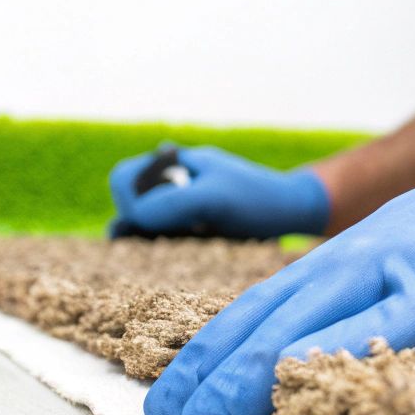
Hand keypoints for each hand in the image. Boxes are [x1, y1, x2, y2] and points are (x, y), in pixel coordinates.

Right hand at [107, 146, 329, 239]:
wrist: (291, 212)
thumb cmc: (256, 199)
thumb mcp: (216, 198)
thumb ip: (173, 204)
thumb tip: (132, 219)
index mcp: (170, 163)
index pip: (122, 180)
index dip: (131, 203)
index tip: (158, 220)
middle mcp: (168, 183)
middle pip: (128, 205)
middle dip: (142, 225)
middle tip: (179, 235)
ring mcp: (176, 206)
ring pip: (141, 228)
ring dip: (155, 242)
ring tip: (190, 244)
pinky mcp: (188, 230)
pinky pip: (160, 242)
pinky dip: (167, 251)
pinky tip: (194, 252)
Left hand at [143, 114, 414, 414]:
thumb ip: (408, 301)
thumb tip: (371, 353)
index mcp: (373, 248)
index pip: (275, 301)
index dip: (217, 346)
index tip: (174, 391)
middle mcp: (378, 247)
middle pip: (273, 310)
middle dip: (210, 366)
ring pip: (313, 317)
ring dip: (250, 370)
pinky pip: (393, 321)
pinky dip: (340, 351)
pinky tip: (297, 382)